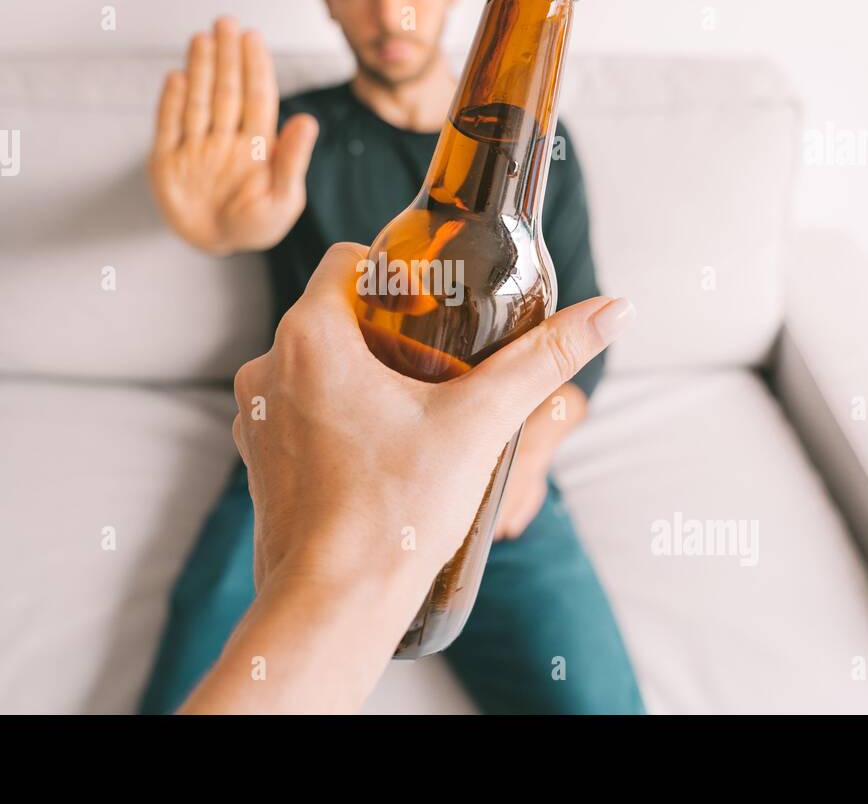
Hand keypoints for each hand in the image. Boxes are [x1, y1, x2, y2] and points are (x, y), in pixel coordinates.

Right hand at [148, 15, 318, 254]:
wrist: (216, 244)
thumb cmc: (256, 224)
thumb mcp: (282, 199)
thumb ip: (292, 160)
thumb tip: (308, 121)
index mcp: (257, 143)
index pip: (256, 97)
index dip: (254, 67)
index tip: (252, 37)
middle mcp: (226, 137)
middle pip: (226, 90)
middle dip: (226, 56)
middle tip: (225, 22)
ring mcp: (196, 146)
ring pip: (198, 101)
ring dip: (201, 69)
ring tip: (202, 38)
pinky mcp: (168, 160)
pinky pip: (169, 126)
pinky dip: (172, 103)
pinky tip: (178, 77)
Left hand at [184, 242, 634, 712]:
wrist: (334, 605)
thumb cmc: (396, 514)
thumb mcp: (481, 423)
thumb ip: (544, 360)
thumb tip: (613, 311)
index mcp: (308, 337)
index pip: (347, 261)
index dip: (393, 272)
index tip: (433, 303)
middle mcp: (266, 368)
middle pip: (334, 315)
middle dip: (386, 330)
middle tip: (438, 361)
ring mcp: (255, 416)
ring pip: (314, 366)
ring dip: (359, 375)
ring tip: (414, 410)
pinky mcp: (258, 459)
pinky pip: (299, 412)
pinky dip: (335, 417)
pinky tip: (380, 451)